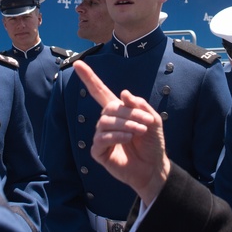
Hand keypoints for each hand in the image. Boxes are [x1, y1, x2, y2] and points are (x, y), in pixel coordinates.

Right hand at [73, 61, 170, 203]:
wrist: (154, 168)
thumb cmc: (152, 144)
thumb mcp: (152, 120)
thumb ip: (139, 105)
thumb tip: (122, 93)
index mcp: (117, 112)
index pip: (99, 92)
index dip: (89, 78)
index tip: (78, 63)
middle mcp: (107, 122)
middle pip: (108, 108)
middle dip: (128, 113)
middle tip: (146, 122)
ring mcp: (102, 137)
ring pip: (105, 122)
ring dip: (124, 124)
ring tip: (139, 131)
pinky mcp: (99, 152)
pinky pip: (101, 139)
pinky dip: (116, 136)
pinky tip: (127, 138)